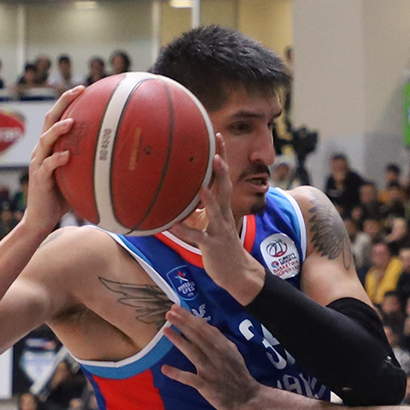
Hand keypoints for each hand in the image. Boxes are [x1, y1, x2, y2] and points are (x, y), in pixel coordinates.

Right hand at [20, 87, 83, 235]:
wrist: (42, 218)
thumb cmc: (63, 197)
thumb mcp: (79, 176)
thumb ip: (92, 164)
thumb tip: (122, 158)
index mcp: (51, 147)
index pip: (58, 118)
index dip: (68, 102)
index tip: (84, 88)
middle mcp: (43, 150)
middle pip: (50, 120)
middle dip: (63, 103)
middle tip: (78, 91)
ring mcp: (39, 162)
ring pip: (45, 140)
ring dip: (57, 130)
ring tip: (71, 123)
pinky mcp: (39, 178)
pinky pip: (48, 166)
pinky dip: (57, 159)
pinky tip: (67, 156)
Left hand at [161, 305, 261, 409]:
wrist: (248, 398)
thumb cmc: (238, 375)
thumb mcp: (233, 354)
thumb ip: (222, 341)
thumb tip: (210, 327)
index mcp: (223, 347)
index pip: (204, 328)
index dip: (190, 318)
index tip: (177, 308)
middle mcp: (216, 355)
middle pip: (197, 336)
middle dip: (183, 323)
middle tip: (169, 313)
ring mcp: (211, 370)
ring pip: (193, 352)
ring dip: (179, 341)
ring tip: (166, 330)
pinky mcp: (206, 386)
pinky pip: (190, 379)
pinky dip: (177, 373)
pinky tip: (165, 368)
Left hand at [170, 134, 264, 303]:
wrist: (237, 272)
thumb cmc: (221, 245)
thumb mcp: (213, 221)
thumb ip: (201, 207)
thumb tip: (183, 192)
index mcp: (223, 207)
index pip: (223, 177)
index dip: (222, 157)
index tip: (217, 137)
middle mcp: (223, 214)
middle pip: (225, 188)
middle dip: (221, 170)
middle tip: (216, 152)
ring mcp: (219, 230)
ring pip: (215, 211)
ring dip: (208, 198)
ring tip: (200, 185)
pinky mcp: (211, 245)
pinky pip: (197, 237)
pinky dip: (185, 231)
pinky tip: (172, 225)